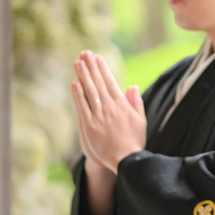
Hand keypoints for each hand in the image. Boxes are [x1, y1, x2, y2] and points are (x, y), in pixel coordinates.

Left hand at [71, 51, 146, 173]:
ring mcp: (98, 117)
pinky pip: (81, 107)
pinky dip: (77, 94)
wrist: (126, 160)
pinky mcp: (88, 126)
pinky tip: (74, 83)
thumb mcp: (140, 120)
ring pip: (89, 92)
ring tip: (77, 62)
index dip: (103, 69)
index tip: (97, 57)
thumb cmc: (134, 141)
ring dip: (83, 76)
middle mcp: (109, 108)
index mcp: (122, 106)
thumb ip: (136, 102)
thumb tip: (132, 86)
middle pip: (98, 83)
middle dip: (91, 67)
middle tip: (84, 53)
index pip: (110, 82)